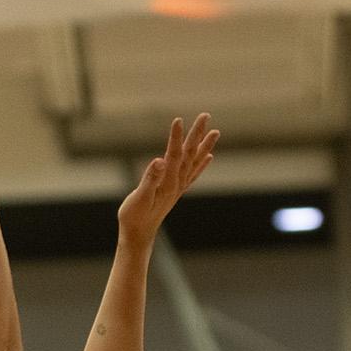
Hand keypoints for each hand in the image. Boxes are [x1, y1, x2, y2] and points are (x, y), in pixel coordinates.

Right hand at [117, 114, 218, 243]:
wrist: (139, 235)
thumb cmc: (134, 217)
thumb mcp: (139, 197)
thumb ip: (150, 179)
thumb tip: (159, 161)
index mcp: (168, 182)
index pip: (173, 154)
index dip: (176, 136)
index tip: (178, 119)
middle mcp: (177, 182)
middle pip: (189, 153)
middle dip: (197, 133)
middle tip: (206, 115)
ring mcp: (178, 187)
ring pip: (194, 161)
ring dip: (204, 145)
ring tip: (215, 132)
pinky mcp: (176, 191)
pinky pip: (192, 174)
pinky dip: (201, 164)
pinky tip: (208, 157)